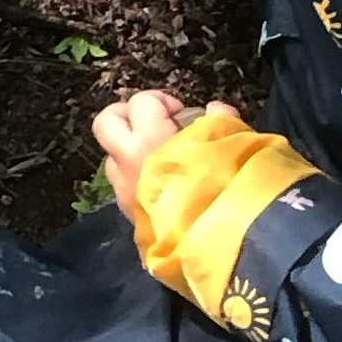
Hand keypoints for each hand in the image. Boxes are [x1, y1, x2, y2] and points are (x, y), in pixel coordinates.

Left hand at [91, 89, 233, 218]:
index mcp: (151, 138)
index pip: (141, 102)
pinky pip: (124, 187)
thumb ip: (221, 120)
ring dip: (129, 151)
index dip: (160, 100)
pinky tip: (164, 185)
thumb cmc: (231, 186)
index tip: (180, 112)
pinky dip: (137, 179)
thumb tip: (213, 109)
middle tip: (150, 122)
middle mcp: (129, 162)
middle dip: (125, 115)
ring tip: (159, 156)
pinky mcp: (130, 215)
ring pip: (111, 158)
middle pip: (105, 123)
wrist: (224, 241)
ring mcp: (125, 190)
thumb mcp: (236, 143)